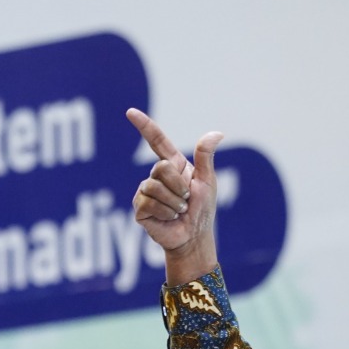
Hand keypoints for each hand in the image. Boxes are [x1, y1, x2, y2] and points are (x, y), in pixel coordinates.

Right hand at [125, 108, 223, 284]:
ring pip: (155, 186)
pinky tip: (168, 219)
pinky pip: (149, 202)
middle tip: (186, 200)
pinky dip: (165, 212)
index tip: (130, 112)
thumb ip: (206, 156)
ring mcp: (145, 192)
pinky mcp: (139, 208)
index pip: (156, 141)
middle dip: (179, 185)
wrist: (193, 237)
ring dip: (174, 202)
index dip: (144, 126)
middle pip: (161, 167)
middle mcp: (156, 176)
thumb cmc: (202, 209)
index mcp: (173, 165)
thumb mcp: (207, 181)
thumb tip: (217, 133)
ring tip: (178, 211)